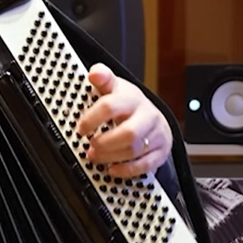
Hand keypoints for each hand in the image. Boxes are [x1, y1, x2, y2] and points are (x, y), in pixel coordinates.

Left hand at [75, 63, 172, 177]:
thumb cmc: (128, 104)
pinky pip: (145, 165)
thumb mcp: (114, 87)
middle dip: (104, 143)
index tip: (81, 129)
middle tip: (90, 147)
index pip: (110, 106)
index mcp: (132, 98)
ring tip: (96, 156)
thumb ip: (103, 78)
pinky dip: (126, 170)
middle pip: (128, 133)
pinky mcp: (161, 151)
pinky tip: (112, 169)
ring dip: (111, 157)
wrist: (153, 117)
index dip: (92, 119)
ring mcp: (156, 134)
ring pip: (134, 150)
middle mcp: (147, 116)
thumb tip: (94, 72)